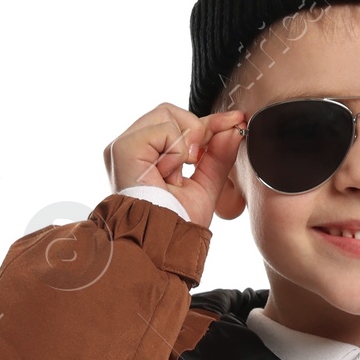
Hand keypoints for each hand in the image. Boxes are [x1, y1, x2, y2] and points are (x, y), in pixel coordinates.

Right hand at [103, 102, 245, 225]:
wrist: (161, 248)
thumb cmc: (177, 226)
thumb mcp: (205, 187)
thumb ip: (217, 156)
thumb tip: (234, 128)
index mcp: (146, 155)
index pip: (177, 123)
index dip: (209, 121)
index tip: (236, 120)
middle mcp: (131, 147)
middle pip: (170, 111)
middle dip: (196, 131)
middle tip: (195, 161)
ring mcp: (123, 146)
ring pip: (167, 114)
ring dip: (184, 145)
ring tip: (175, 176)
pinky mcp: (123, 148)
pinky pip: (164, 129)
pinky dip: (175, 152)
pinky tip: (167, 175)